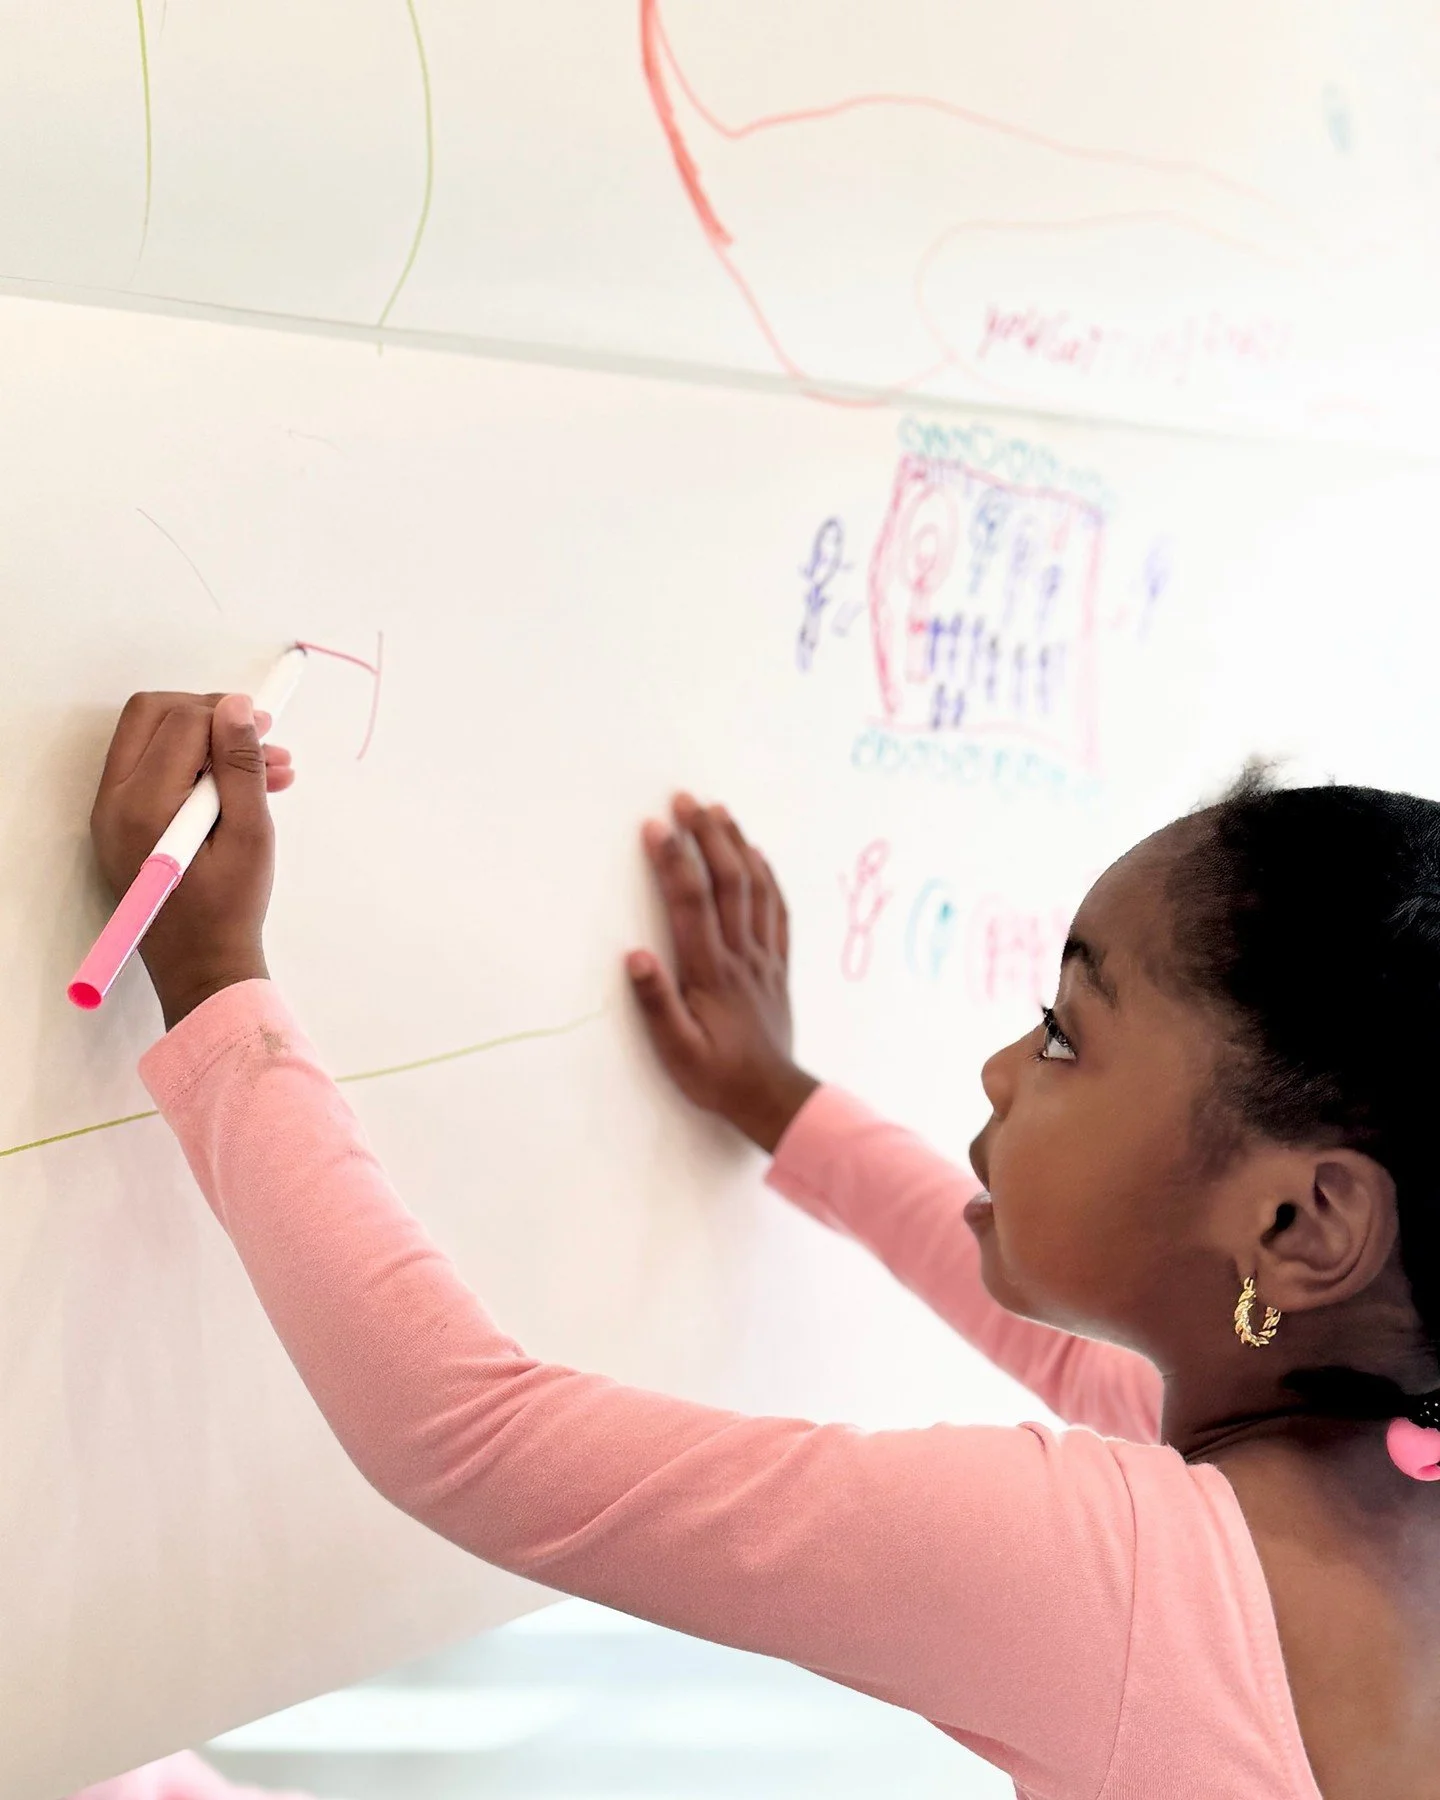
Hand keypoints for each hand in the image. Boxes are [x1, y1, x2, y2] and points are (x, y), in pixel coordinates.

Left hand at [88, 691, 295, 1028]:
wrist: (202, 966)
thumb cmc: (230, 910)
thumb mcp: (250, 833)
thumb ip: (241, 766)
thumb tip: (235, 707)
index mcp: (144, 805)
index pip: (182, 722)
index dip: (228, 713)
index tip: (268, 725)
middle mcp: (113, 802)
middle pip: (152, 716)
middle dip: (210, 714)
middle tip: (259, 735)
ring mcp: (110, 812)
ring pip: (151, 738)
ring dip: (207, 740)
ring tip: (269, 767)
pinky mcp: (119, 822)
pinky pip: (151, 769)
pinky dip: (193, 765)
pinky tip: (242, 787)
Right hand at [626, 795, 817, 1152]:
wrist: (771, 1097)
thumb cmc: (715, 1076)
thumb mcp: (676, 1051)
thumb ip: (656, 1003)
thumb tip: (635, 955)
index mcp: (710, 971)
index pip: (690, 904)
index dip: (672, 862)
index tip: (655, 827)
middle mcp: (740, 955)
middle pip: (727, 882)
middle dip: (706, 836)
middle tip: (686, 800)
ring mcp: (763, 957)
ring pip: (755, 888)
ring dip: (736, 845)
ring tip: (718, 810)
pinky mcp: (776, 965)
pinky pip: (777, 910)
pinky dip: (767, 876)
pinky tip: (757, 856)